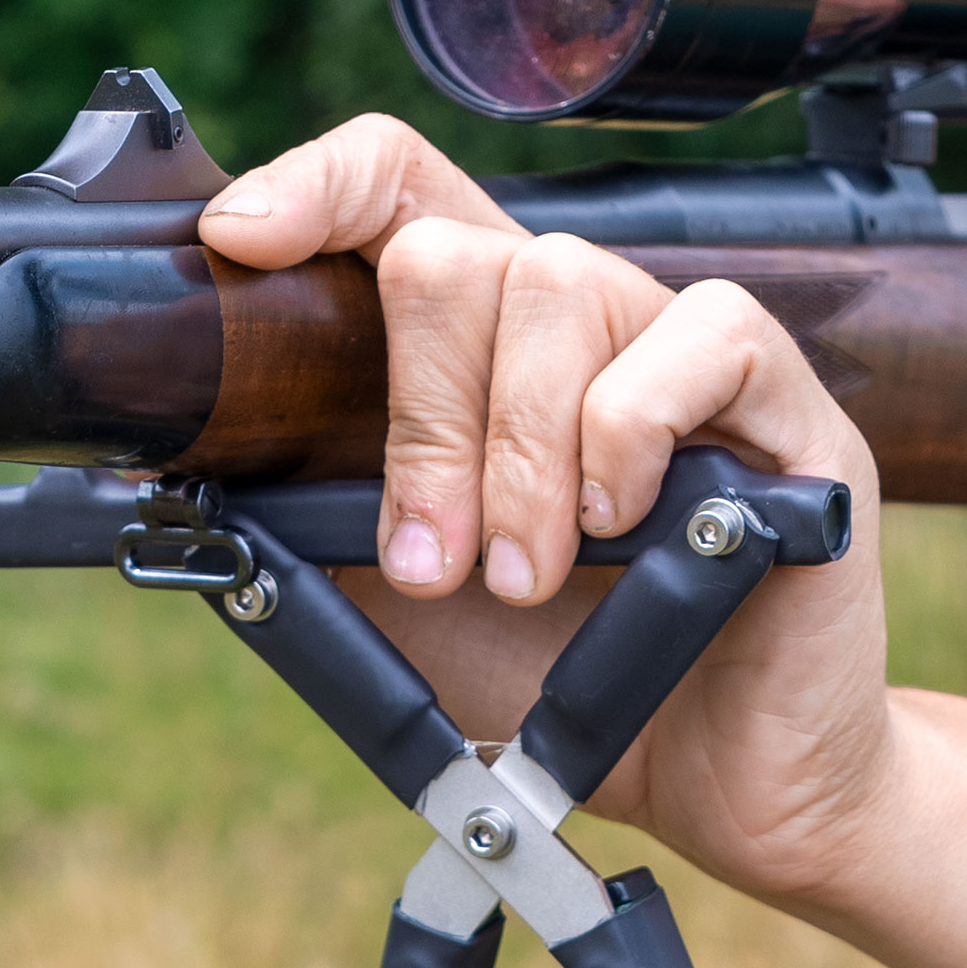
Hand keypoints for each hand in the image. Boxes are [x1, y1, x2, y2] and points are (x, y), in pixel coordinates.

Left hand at [200, 115, 890, 893]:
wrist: (702, 782)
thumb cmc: (550, 678)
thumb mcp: (393, 598)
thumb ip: (312, 514)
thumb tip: (181, 456)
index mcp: (476, 351)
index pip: (400, 189)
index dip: (314, 185)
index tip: (239, 249)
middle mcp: (576, 325)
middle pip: (455, 253)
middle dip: (421, 422)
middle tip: (435, 563)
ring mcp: (680, 350)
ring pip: (559, 285)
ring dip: (518, 451)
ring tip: (531, 576)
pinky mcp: (785, 400)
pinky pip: (700, 337)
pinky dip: (631, 432)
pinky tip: (624, 524)